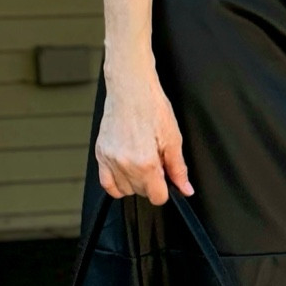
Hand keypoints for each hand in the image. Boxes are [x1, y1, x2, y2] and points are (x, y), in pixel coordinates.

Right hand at [95, 68, 193, 204]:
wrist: (131, 88)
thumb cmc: (151, 106)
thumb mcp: (173, 138)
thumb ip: (178, 168)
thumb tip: (185, 188)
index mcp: (146, 162)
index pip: (157, 197)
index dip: (165, 190)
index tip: (167, 178)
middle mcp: (125, 164)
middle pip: (141, 193)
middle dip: (151, 183)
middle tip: (155, 161)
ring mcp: (110, 160)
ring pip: (124, 190)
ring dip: (135, 182)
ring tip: (141, 161)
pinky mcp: (100, 154)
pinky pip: (106, 183)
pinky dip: (117, 182)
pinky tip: (127, 169)